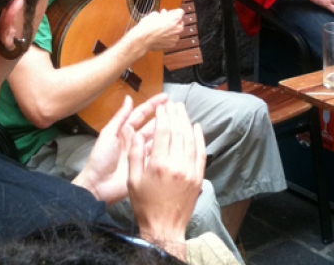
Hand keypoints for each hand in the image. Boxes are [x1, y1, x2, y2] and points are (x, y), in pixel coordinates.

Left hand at [73, 93, 167, 204]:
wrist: (98, 186)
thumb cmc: (100, 159)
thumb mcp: (108, 135)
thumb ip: (120, 117)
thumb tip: (129, 98)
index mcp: (125, 130)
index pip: (141, 114)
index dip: (152, 105)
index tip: (165, 97)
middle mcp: (135, 140)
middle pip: (152, 125)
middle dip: (163, 116)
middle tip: (177, 109)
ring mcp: (142, 153)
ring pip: (157, 138)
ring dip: (167, 131)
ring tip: (179, 123)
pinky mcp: (146, 165)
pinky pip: (158, 154)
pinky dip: (166, 148)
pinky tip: (176, 142)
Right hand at [128, 102, 205, 258]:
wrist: (164, 228)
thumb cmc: (145, 205)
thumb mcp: (133, 180)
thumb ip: (135, 155)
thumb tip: (136, 134)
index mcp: (159, 164)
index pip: (163, 132)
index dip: (163, 117)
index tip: (162, 107)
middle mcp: (176, 165)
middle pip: (178, 132)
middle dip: (175, 115)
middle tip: (173, 104)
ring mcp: (190, 170)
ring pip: (190, 139)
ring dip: (186, 122)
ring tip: (183, 110)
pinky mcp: (198, 177)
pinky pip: (201, 153)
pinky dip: (200, 138)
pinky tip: (197, 127)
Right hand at [132, 9, 183, 51]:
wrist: (142, 40)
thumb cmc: (147, 27)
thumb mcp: (154, 14)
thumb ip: (162, 14)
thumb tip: (164, 14)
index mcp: (175, 19)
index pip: (180, 12)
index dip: (173, 12)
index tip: (169, 13)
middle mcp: (178, 28)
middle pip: (180, 22)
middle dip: (173, 21)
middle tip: (164, 20)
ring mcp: (175, 38)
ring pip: (176, 31)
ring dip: (171, 29)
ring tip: (161, 29)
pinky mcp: (171, 45)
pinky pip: (172, 39)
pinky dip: (168, 37)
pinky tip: (160, 36)